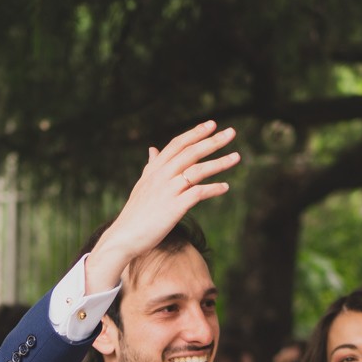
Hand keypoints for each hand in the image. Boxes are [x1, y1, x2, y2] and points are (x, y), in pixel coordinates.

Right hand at [84, 122, 238, 292]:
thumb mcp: (142, 184)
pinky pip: (198, 193)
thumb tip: (152, 149)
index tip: (212, 124)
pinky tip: (226, 187)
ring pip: (197, 170)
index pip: (177, 144)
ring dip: (219, 163)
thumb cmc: (135, 213)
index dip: (195, 133)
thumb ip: (151, 166)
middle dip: (212, 141)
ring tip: (237, 157)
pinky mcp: (174, 207)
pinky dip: (213, 189)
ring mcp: (168, 191)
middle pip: (191, 152)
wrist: (124, 236)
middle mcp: (161, 176)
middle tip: (232, 132)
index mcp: (154, 169)